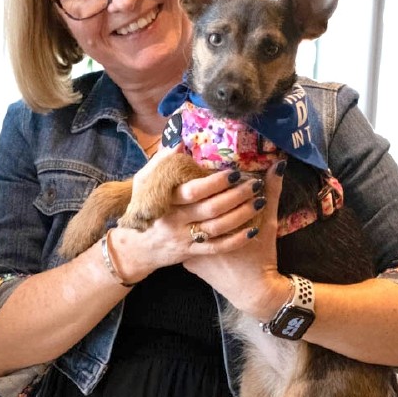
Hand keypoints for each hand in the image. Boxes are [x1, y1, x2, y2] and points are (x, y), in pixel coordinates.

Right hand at [109, 161, 268, 281]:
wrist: (137, 248)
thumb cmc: (143, 209)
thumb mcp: (143, 183)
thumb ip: (160, 163)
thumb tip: (179, 143)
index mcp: (165, 200)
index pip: (192, 191)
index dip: (215, 182)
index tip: (234, 173)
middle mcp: (175, 220)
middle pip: (210, 209)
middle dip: (236, 196)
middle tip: (255, 184)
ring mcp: (183, 239)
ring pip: (217, 228)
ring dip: (241, 215)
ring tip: (260, 201)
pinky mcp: (191, 253)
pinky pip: (217, 248)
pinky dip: (236, 240)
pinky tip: (253, 230)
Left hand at [181, 161, 288, 316]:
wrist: (254, 292)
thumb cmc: (262, 256)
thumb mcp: (268, 222)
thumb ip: (272, 192)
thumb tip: (278, 166)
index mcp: (212, 224)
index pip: (199, 193)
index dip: (205, 180)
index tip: (214, 170)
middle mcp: (194, 238)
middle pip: (186, 207)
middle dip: (195, 193)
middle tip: (203, 180)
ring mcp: (187, 252)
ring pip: (180, 223)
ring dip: (186, 210)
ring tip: (197, 197)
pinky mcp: (187, 263)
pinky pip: (182, 240)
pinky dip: (186, 229)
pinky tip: (191, 217)